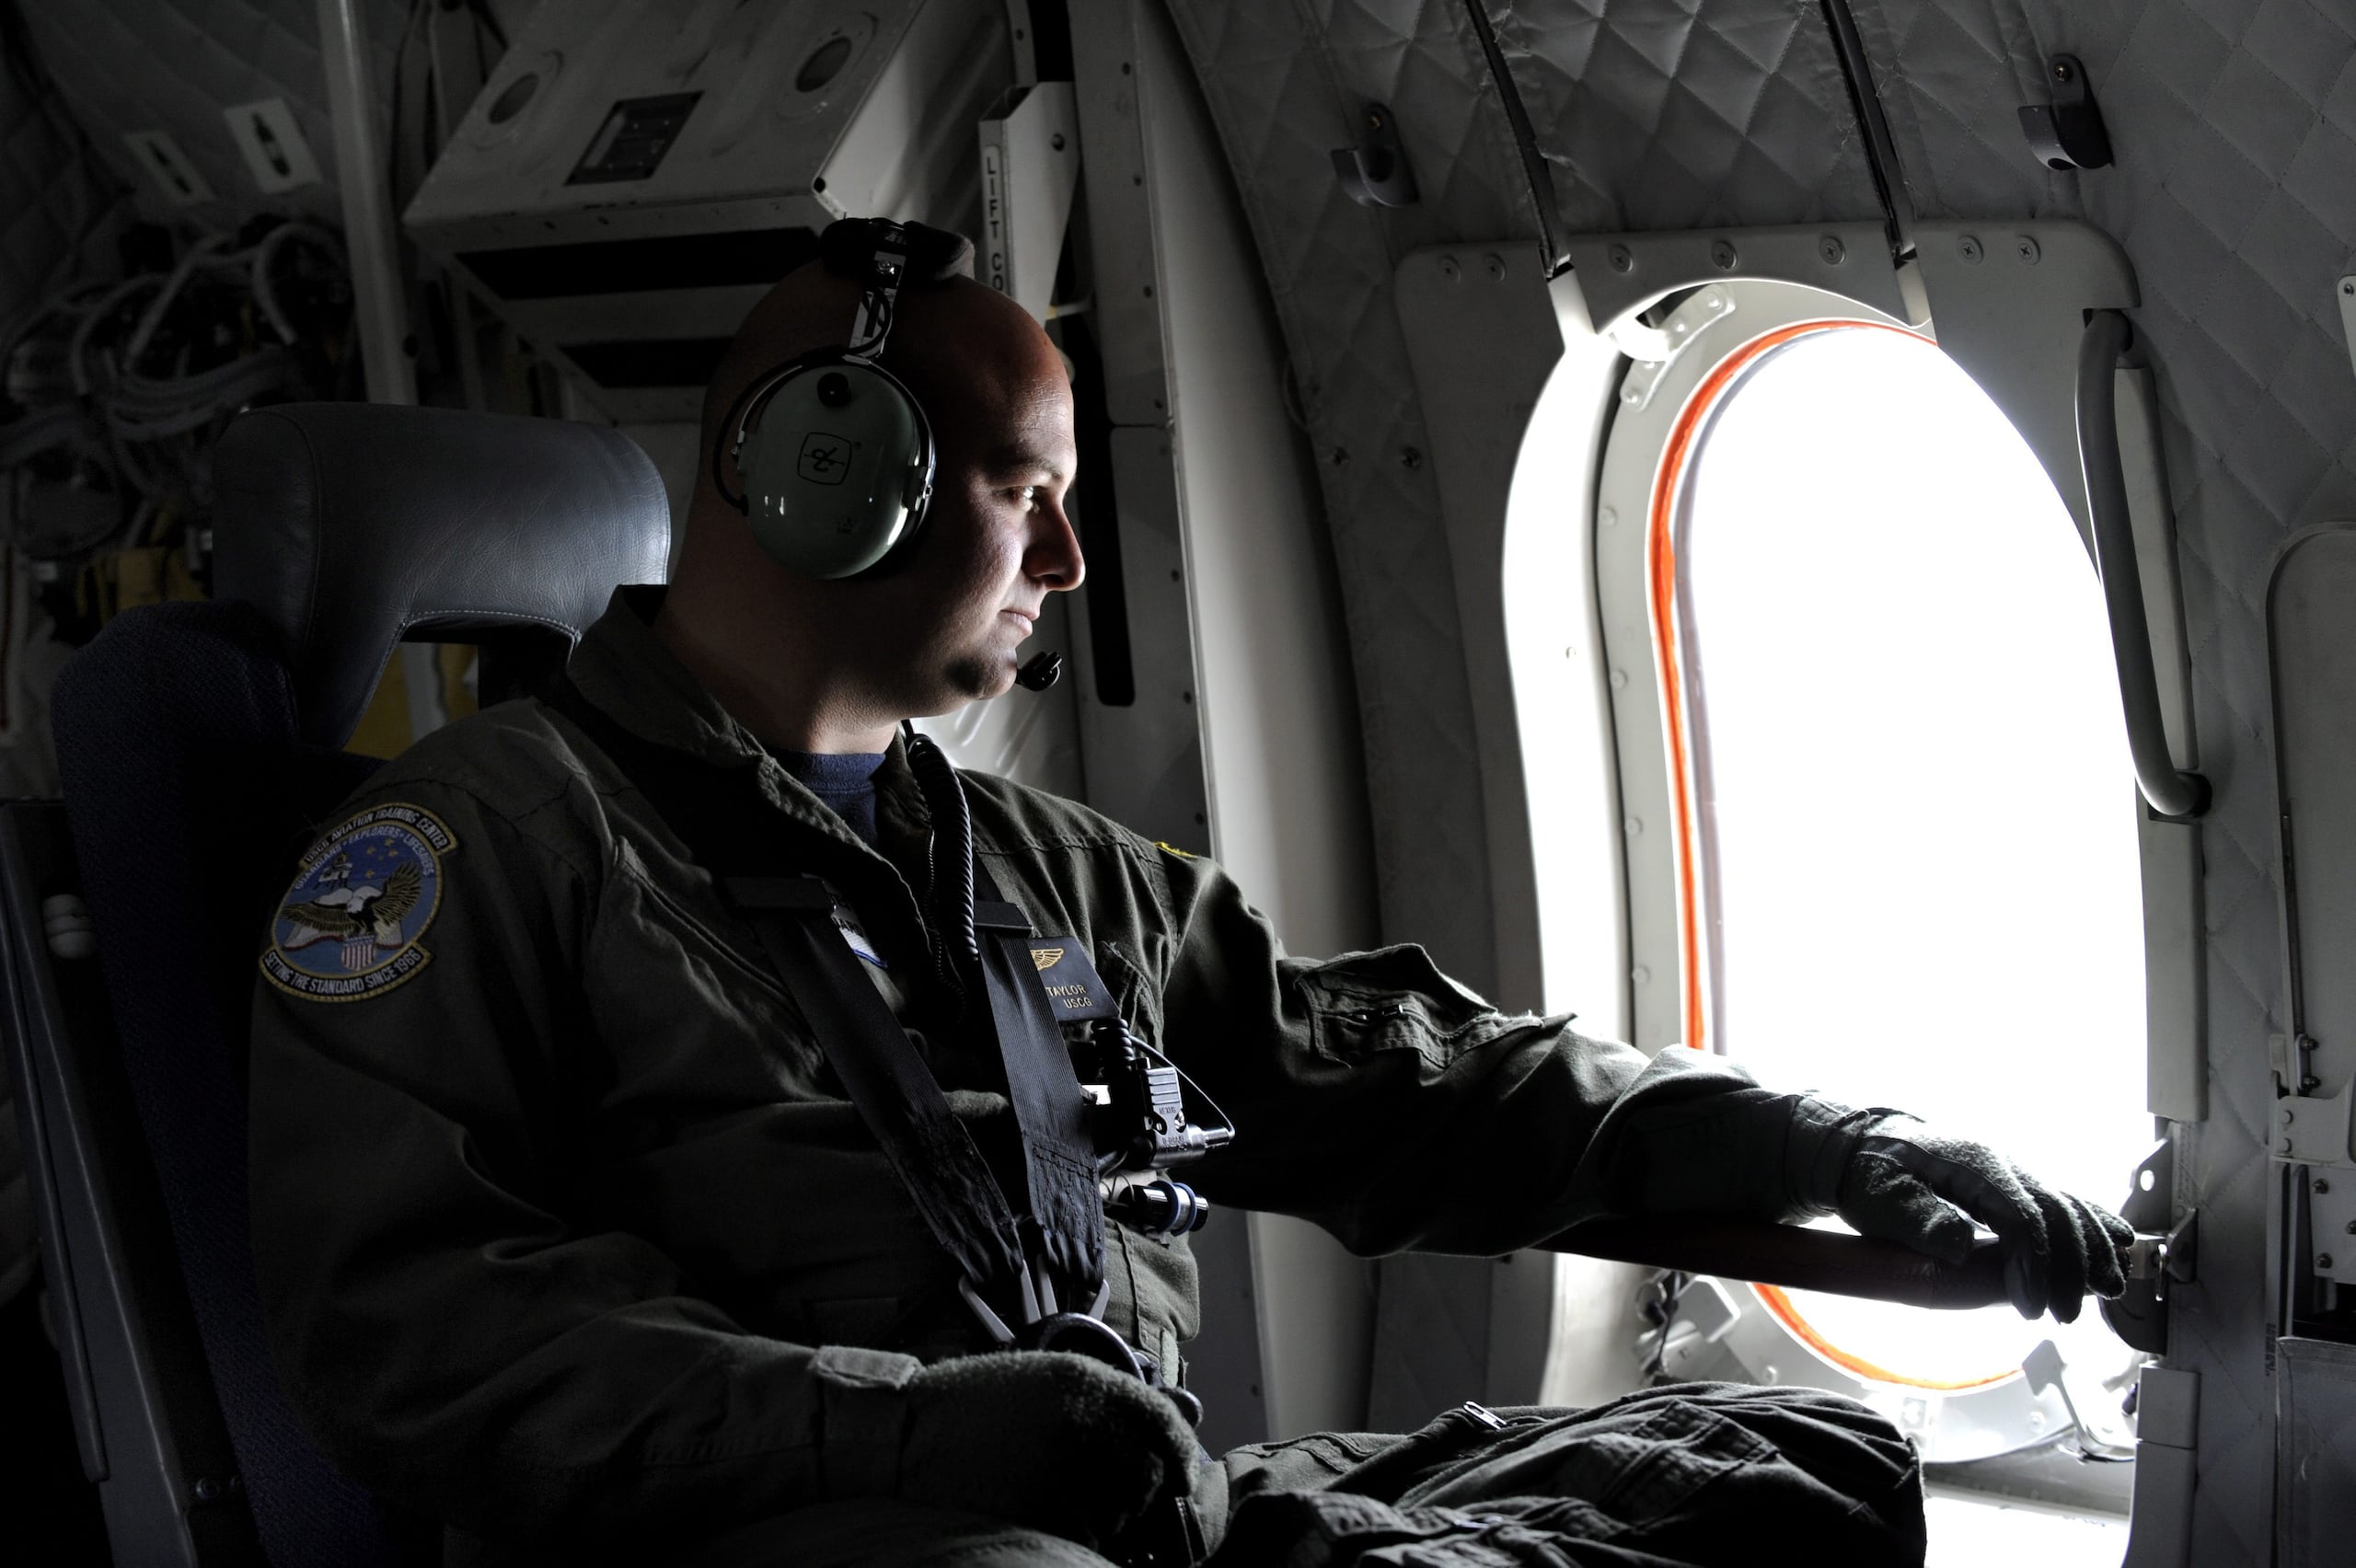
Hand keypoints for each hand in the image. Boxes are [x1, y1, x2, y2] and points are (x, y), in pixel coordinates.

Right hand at [899, 1350, 1198, 1547]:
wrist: (903, 1439)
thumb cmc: (974, 1409)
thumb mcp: (1043, 1379)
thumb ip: (1108, 1398)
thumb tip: (1182, 1418)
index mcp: (1084, 1380)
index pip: (1163, 1421)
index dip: (1178, 1451)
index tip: (1176, 1471)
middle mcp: (1083, 1421)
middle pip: (1149, 1474)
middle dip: (1141, 1489)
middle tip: (1114, 1495)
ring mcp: (1065, 1470)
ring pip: (1124, 1512)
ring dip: (1113, 1517)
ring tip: (1069, 1501)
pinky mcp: (1046, 1512)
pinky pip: (1091, 1537)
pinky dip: (1084, 1536)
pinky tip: (1052, 1516)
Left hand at [1830, 1112, 2133, 1320]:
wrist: (1867, 1144)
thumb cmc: (1872, 1175)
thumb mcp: (1879, 1198)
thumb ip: (1918, 1220)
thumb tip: (1960, 1247)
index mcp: (1970, 1166)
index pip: (2019, 1217)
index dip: (2034, 1265)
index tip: (2033, 1309)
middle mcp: (2001, 1165)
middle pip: (2054, 1211)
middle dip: (2071, 1265)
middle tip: (2069, 1315)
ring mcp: (2011, 1172)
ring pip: (2068, 1204)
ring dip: (2094, 1247)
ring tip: (2110, 1289)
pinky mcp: (2015, 1183)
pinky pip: (2064, 1200)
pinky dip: (2095, 1222)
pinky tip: (2120, 1244)